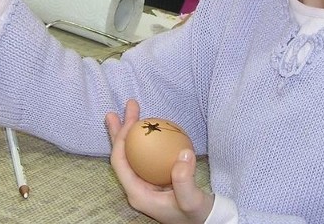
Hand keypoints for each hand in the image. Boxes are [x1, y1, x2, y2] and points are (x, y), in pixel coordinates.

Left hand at [106, 100, 213, 223]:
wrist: (205, 222)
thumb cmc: (196, 215)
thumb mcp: (191, 201)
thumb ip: (185, 180)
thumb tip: (183, 152)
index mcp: (137, 193)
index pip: (120, 162)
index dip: (120, 139)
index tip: (131, 120)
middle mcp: (137, 187)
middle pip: (122, 155)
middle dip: (119, 131)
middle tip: (119, 110)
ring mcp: (144, 183)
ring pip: (131, 153)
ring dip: (129, 132)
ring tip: (130, 112)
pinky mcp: (154, 178)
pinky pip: (144, 154)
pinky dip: (144, 139)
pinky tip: (149, 128)